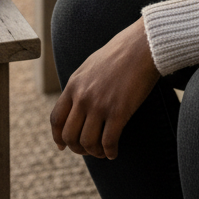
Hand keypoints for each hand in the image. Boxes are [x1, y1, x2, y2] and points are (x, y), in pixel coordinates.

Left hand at [50, 17, 159, 159]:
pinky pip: (108, 142)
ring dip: (94, 153)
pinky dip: (110, 152)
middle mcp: (83, 97)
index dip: (57, 137)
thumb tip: (76, 103)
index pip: (56, 119)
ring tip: (103, 153)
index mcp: (74, 85)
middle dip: (77, 149)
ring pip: (87, 142)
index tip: (62, 146)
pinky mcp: (119, 111)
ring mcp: (100, 105)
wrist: (142, 45)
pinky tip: (114, 152)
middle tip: (88, 150)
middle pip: (70, 136)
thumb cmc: (120, 54)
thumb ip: (80, 85)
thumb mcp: (90, 66)